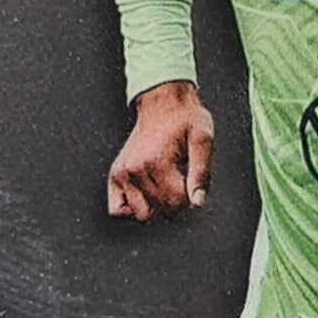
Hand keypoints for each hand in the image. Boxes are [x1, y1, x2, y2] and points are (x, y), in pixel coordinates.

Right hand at [107, 81, 213, 220]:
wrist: (163, 103)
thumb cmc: (186, 120)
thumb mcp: (203, 140)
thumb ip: (202, 173)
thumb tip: (198, 202)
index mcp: (157, 161)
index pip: (177, 203)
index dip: (190, 196)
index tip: (190, 178)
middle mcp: (135, 169)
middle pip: (161, 211)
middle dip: (175, 201)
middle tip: (178, 178)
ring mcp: (122, 173)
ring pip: (141, 215)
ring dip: (156, 206)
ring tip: (162, 184)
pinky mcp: (115, 175)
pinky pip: (117, 210)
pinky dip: (131, 209)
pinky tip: (145, 194)